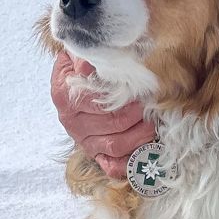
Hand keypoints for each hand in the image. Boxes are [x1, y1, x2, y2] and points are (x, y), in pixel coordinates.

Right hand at [51, 51, 154, 179]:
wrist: (73, 79)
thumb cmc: (81, 64)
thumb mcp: (79, 54)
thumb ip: (86, 56)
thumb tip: (89, 64)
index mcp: (64, 95)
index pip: (97, 100)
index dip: (123, 95)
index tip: (140, 87)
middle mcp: (71, 121)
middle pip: (111, 123)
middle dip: (138, 114)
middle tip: (153, 103)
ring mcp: (83, 139)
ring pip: (116, 145)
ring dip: (139, 135)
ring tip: (153, 122)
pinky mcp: (94, 152)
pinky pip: (111, 164)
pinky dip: (129, 162)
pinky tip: (144, 152)